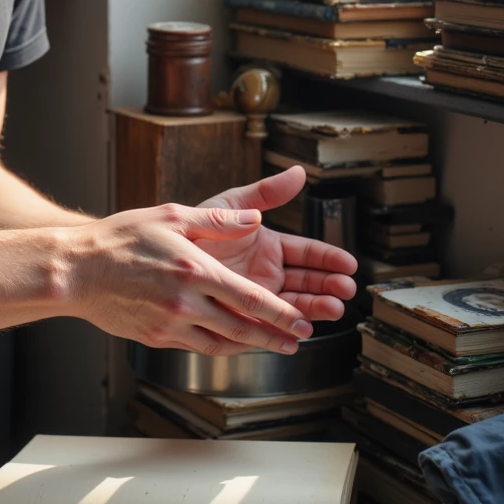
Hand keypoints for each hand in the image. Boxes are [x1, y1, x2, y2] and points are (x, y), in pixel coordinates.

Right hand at [70, 201, 324, 356]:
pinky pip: (197, 347)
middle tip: (297, 341)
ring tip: (272, 346)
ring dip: (251, 347)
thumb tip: (255, 218)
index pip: (251, 299)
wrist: (76, 270)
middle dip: (275, 337)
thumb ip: (218, 220)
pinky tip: (231, 342)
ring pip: (222, 344)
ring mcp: (170, 325)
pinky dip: (220, 347)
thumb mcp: (172, 216)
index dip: (282, 314)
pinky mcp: (156, 338)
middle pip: (243, 328)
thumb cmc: (120, 239)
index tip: (301, 322)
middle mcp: (186, 303)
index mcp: (195, 270)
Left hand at [196, 165, 357, 336]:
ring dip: (315, 308)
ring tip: (332, 310)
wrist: (155, 260)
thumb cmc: (189, 229)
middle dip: (329, 287)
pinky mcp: (242, 317)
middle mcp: (268, 273)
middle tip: (345, 291)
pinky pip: (268, 324)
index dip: (329, 259)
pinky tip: (301, 330)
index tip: (348, 265)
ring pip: (293, 305)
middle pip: (307, 282)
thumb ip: (263, 193)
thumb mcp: (227, 206)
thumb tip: (298, 173)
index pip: (308, 253)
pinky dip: (285, 328)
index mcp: (269, 246)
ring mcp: (256, 296)